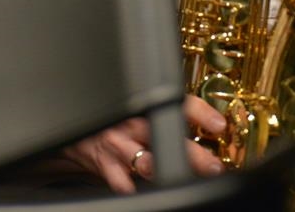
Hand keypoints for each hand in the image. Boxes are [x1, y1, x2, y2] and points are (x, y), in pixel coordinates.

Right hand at [60, 95, 225, 192]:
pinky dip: (134, 189)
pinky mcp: (105, 167)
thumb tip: (204, 127)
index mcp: (143, 104)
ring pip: (144, 160)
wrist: (75, 130)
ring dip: (168, 172)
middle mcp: (131, 123)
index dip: (200, 113)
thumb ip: (162, 115)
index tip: (219, 125)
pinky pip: (121, 183)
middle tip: (212, 165)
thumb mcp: (136, 110)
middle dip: (191, 152)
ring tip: (186, 180)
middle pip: (164, 132)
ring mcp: (118, 146)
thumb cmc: (112, 121)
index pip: (176, 102)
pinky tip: (146, 192)